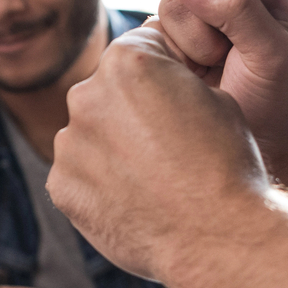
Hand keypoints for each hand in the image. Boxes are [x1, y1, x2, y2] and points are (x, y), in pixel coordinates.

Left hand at [49, 24, 270, 284]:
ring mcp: (68, 143)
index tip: (182, 105)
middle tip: (168, 146)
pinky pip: (78, 175)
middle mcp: (86, 94)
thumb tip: (160, 85)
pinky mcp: (61, 186)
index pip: (140, 51)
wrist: (217, 237)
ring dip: (113, 149)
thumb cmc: (226, 163)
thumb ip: (174, 80)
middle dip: (131, 111)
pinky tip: (135, 201)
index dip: (167, 77)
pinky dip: (100, 184)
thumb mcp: (217, 97)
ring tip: (154, 179)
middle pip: (107, 92)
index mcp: (127, 61)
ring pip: (90, 135)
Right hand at [154, 0, 287, 179]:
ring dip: (197, 31)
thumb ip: (238, 7)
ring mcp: (197, 11)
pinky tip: (194, 70)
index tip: (266, 14)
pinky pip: (156, 18)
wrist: (249, 147)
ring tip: (216, 63)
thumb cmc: (274, 101)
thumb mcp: (272, 51)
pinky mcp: (168, 34)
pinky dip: (177, 46)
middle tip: (236, 45)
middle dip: (219, 4)